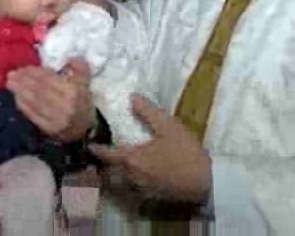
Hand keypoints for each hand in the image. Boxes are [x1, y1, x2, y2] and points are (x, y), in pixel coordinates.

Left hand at [6, 57, 95, 141]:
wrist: (84, 129)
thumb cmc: (82, 101)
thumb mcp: (85, 82)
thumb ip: (79, 67)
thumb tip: (71, 57)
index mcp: (74, 92)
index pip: (50, 80)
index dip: (35, 73)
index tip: (24, 68)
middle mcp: (64, 105)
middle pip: (40, 90)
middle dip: (23, 81)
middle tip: (11, 74)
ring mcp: (55, 119)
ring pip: (34, 102)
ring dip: (20, 91)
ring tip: (10, 82)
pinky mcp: (48, 129)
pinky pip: (33, 115)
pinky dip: (23, 105)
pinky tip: (16, 96)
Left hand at [89, 95, 211, 202]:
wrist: (206, 184)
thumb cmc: (185, 153)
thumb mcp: (168, 127)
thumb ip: (148, 111)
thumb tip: (131, 97)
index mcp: (132, 159)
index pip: (107, 155)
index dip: (96, 149)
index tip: (88, 144)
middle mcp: (132, 176)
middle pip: (111, 172)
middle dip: (105, 164)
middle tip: (102, 154)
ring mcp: (142, 189)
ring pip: (122, 182)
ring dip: (116, 174)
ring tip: (119, 163)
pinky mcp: (153, 196)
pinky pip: (134, 189)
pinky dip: (130, 181)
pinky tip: (138, 174)